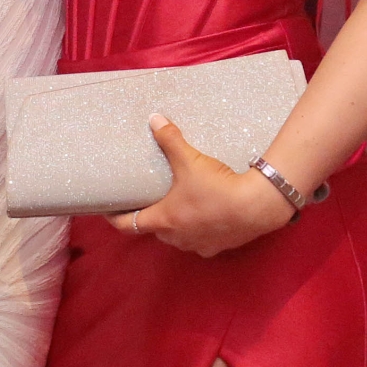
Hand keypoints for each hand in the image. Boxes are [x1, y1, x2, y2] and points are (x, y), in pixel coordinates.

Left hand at [108, 115, 297, 257]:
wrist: (258, 206)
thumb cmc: (217, 187)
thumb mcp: (190, 160)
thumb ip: (170, 140)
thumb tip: (155, 119)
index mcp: (163, 220)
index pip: (128, 225)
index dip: (115, 219)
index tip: (108, 212)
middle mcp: (177, 238)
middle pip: (154, 230)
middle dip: (150, 217)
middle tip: (149, 200)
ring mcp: (198, 246)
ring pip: (178, 237)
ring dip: (175, 225)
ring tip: (178, 206)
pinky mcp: (219, 247)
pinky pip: (201, 240)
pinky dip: (199, 230)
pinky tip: (206, 215)